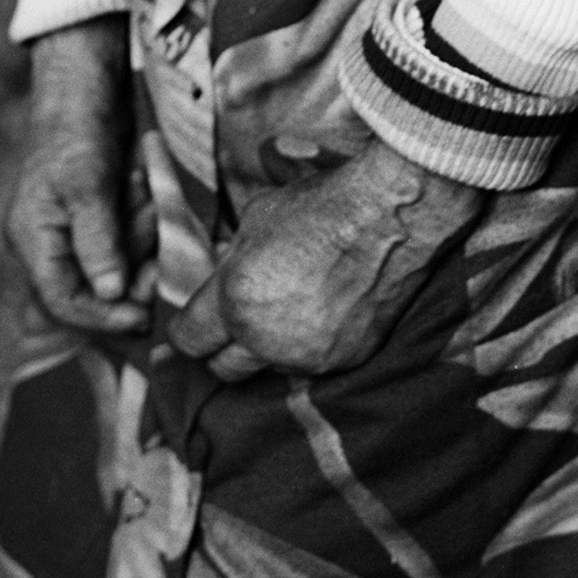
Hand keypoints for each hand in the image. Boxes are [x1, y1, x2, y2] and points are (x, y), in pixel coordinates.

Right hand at [6, 16, 154, 334]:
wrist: (87, 83)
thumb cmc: (77, 128)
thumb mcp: (87, 183)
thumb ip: (98, 241)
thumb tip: (111, 293)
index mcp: (33, 240)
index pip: (62, 302)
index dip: (102, 317)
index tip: (144, 314)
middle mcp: (50, 244)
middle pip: (94, 292)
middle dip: (131, 271)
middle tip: (155, 237)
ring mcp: (76, 232)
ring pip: (118, 267)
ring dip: (141, 241)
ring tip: (145, 195)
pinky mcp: (100, 220)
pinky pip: (128, 243)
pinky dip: (143, 226)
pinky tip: (144, 190)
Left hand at [168, 138, 485, 377]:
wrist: (388, 218)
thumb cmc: (319, 208)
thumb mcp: (254, 220)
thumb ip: (232, 263)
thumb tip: (223, 279)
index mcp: (236, 301)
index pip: (189, 340)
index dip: (189, 328)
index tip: (197, 320)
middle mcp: (268, 339)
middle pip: (223, 369)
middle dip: (223, 348)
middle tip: (234, 323)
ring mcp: (309, 356)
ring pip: (269, 369)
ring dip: (269, 349)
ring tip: (286, 311)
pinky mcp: (346, 361)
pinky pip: (312, 365)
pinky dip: (309, 348)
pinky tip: (321, 315)